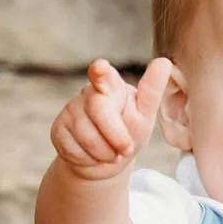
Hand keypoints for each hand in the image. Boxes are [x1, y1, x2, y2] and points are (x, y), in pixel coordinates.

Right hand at [50, 58, 172, 179]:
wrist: (107, 161)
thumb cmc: (129, 132)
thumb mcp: (144, 116)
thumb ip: (150, 92)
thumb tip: (164, 62)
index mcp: (112, 85)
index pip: (105, 76)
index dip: (101, 72)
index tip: (100, 67)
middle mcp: (89, 93)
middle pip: (99, 111)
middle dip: (116, 136)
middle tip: (127, 149)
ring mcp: (71, 110)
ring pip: (86, 135)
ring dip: (105, 153)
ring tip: (112, 154)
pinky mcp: (58, 129)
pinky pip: (73, 148)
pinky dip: (89, 159)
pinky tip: (94, 155)